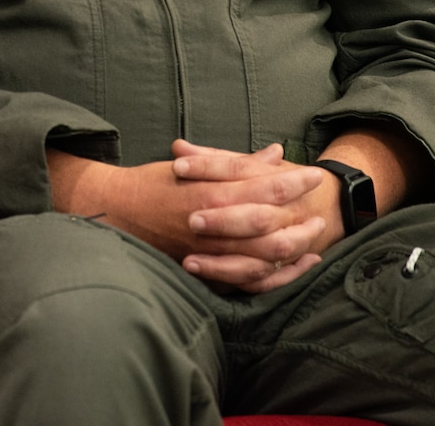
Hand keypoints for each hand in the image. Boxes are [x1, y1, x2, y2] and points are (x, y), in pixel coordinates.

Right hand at [48, 143, 326, 291]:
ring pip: (263, 256)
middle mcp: (212, 224)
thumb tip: (274, 154)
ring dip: (294, 247)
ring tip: (314, 237)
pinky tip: (295, 266)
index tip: (313, 176)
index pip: (262, 186)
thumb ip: (235, 163)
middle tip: (320, 210)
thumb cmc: (153, 184)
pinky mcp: (204, 271)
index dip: (292, 182)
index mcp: (209, 192)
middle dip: (299, 217)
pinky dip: (275, 274)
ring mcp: (208, 252)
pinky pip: (248, 280)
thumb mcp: (193, 165)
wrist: (114, 211)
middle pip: (269, 225)